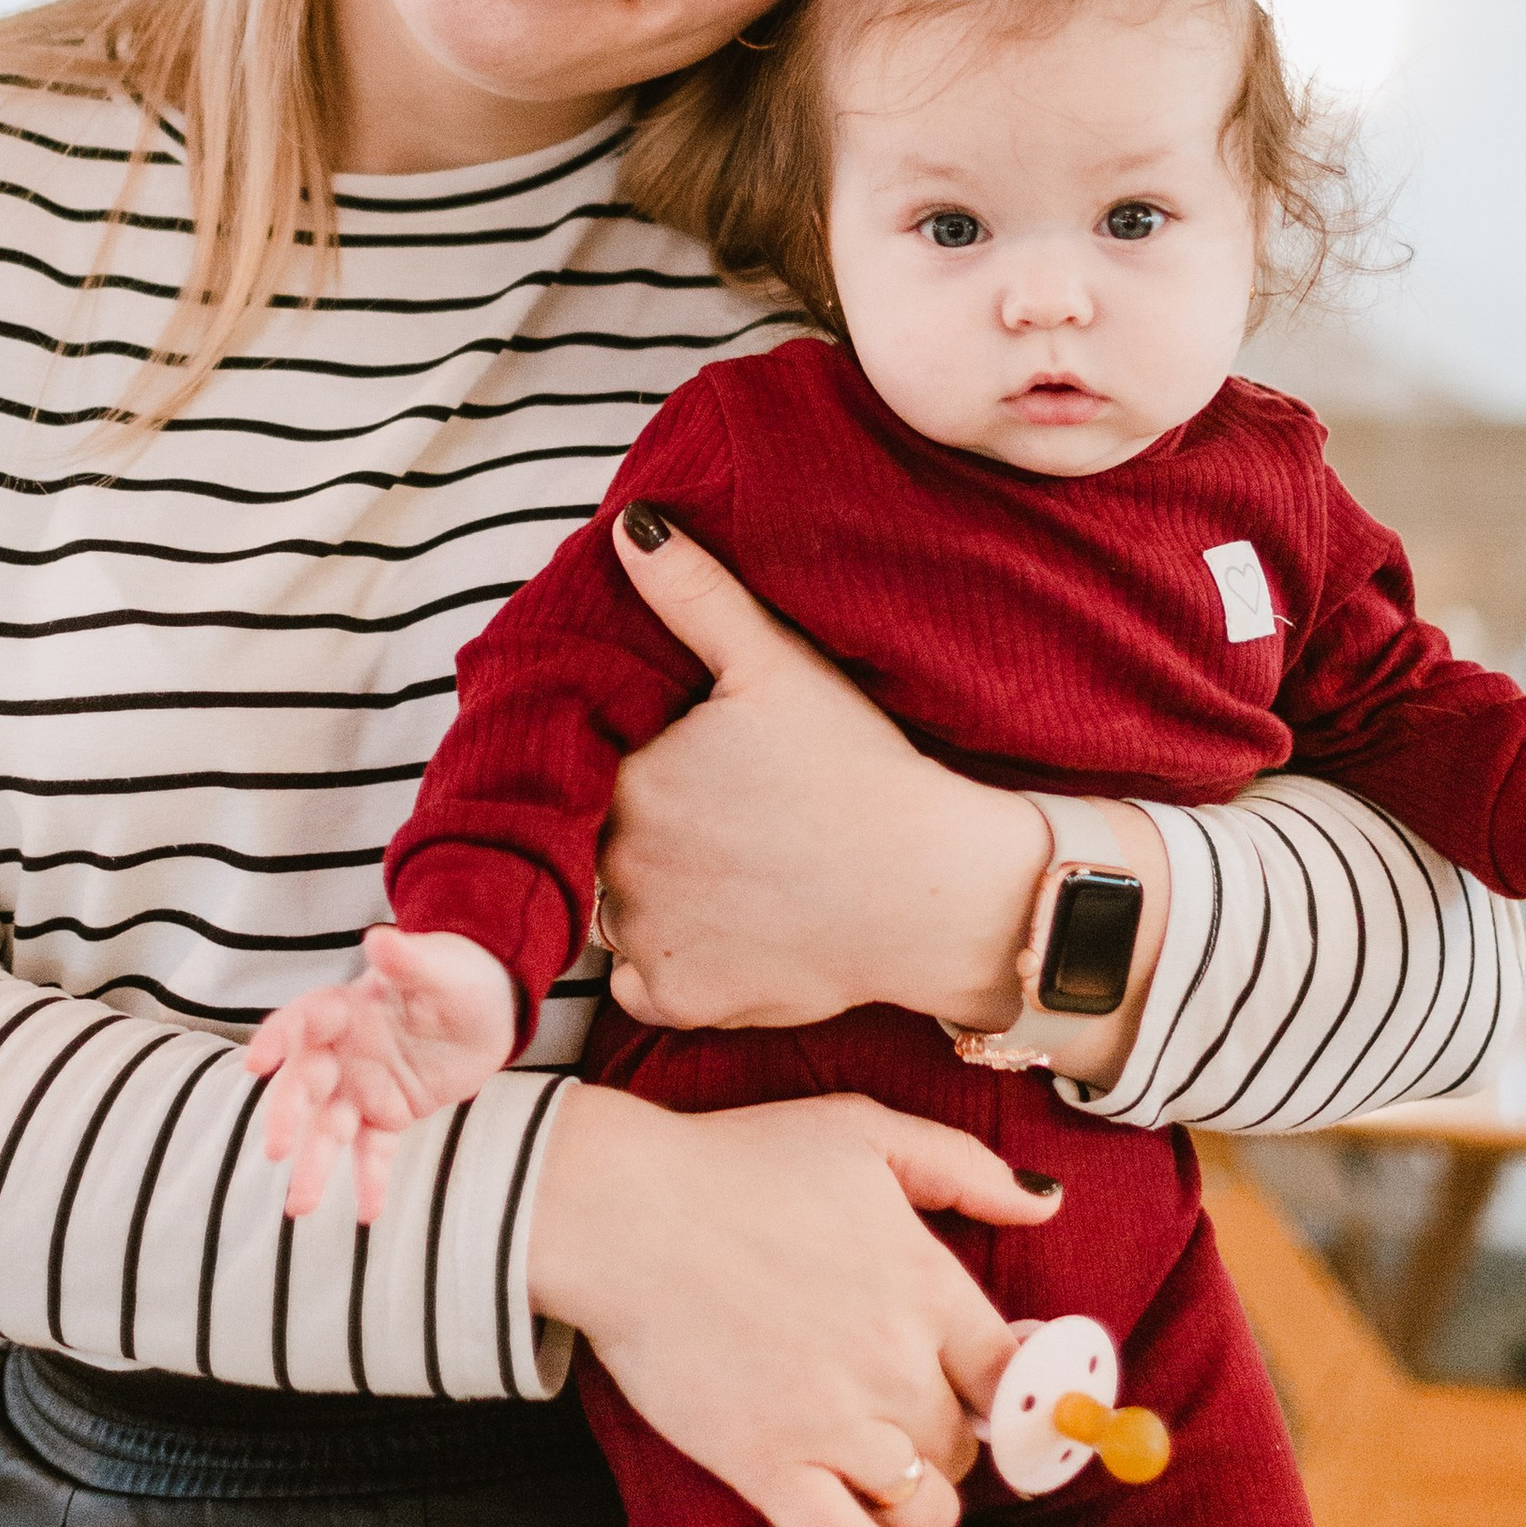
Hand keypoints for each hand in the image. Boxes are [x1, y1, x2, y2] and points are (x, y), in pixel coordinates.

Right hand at [243, 926, 514, 1218]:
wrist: (491, 1005)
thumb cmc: (460, 974)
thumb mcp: (441, 966)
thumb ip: (408, 959)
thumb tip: (378, 939)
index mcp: (348, 1008)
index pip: (303, 1021)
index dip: (278, 1039)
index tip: (257, 1063)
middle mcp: (345, 1051)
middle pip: (305, 1084)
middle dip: (286, 1115)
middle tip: (276, 1150)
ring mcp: (364, 1086)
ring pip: (330, 1128)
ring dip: (314, 1165)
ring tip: (300, 1208)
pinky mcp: (390, 1114)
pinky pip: (374, 1151)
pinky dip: (370, 1180)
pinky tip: (368, 1212)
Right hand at [529, 1080, 1061, 1526]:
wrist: (623, 1212)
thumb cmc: (738, 1162)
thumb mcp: (862, 1130)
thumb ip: (964, 1166)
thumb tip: (1047, 1200)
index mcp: (926, 1282)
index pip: (1015, 1374)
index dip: (1009, 1391)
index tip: (985, 1390)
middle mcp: (896, 1362)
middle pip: (970, 1442)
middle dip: (952, 1436)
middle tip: (909, 1413)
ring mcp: (836, 1424)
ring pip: (928, 1505)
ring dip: (923, 1501)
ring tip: (891, 1474)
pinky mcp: (772, 1471)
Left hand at [599, 516, 1049, 1032]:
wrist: (931, 892)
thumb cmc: (857, 770)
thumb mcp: (777, 665)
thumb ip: (694, 595)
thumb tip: (629, 526)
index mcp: (630, 776)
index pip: (594, 766)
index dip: (641, 763)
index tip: (698, 766)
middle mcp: (616, 863)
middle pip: (599, 837)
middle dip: (640, 827)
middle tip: (724, 816)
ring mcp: (645, 939)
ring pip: (611, 908)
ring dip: (647, 894)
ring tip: (726, 869)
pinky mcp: (679, 1000)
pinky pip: (638, 979)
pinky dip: (667, 962)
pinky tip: (727, 929)